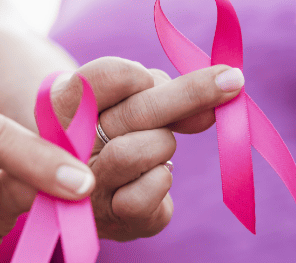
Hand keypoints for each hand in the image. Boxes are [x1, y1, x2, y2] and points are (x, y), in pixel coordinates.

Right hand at [49, 57, 244, 240]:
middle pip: (138, 111)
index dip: (135, 75)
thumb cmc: (117, 128)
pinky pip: (156, 186)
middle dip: (192, 94)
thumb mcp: (128, 98)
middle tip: (232, 81)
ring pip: (147, 149)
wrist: (88, 192)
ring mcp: (89, 188)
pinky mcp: (116, 219)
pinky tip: (153, 176)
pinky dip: (163, 178)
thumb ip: (168, 90)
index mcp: (63, 106)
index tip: (149, 78)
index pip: (102, 78)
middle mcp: (68, 148)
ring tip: (153, 148)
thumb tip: (225, 89)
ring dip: (164, 142)